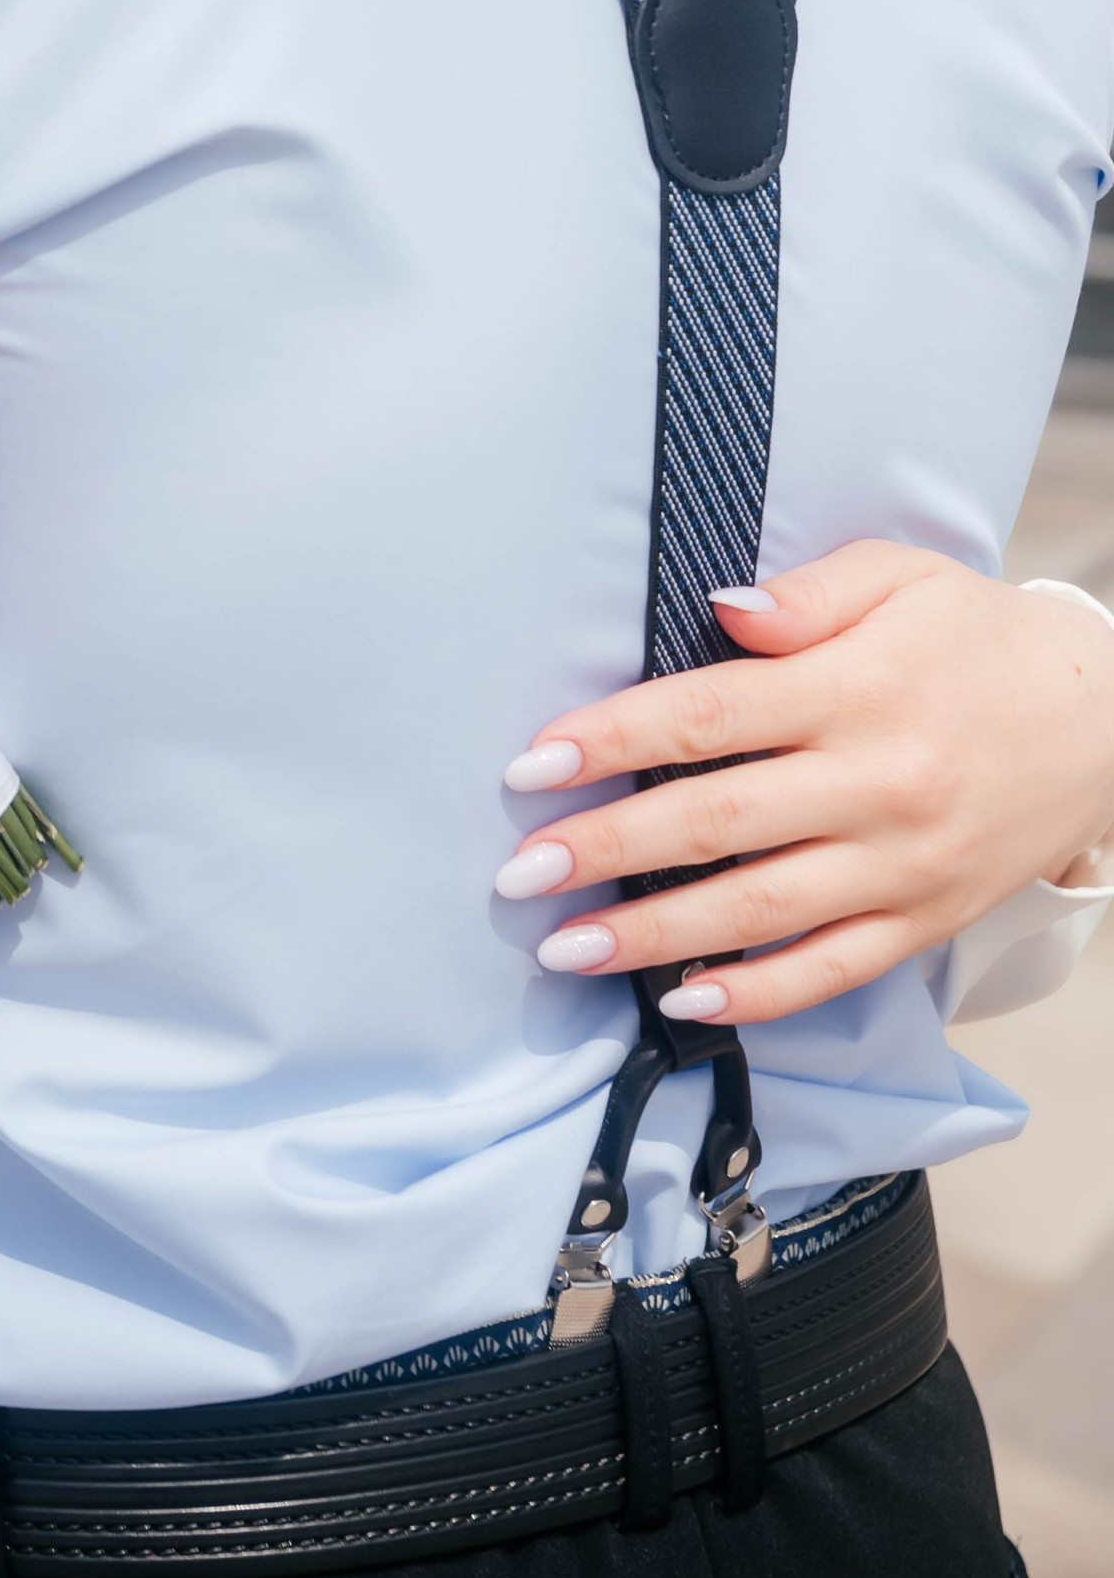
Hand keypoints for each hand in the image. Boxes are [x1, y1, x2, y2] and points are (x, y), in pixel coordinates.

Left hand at [494, 543, 1113, 1026]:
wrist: (1104, 720)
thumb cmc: (976, 639)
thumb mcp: (899, 578)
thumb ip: (804, 596)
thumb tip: (719, 611)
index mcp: (853, 690)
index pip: (708, 715)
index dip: (613, 740)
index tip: (535, 761)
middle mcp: (873, 785)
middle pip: (716, 822)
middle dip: (607, 849)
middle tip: (521, 871)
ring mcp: (900, 864)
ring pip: (760, 910)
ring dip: (654, 934)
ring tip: (568, 947)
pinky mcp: (924, 920)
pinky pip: (830, 968)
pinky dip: (756, 994)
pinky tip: (684, 1000)